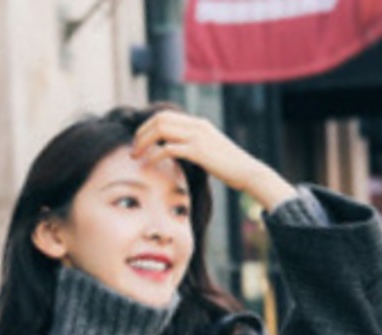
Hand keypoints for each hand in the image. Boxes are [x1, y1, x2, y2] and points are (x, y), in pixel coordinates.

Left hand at [132, 112, 297, 211]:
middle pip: (159, 119)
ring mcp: (197, 137)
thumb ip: (195, 147)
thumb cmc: (230, 167)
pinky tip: (149, 164)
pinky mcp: (198, 151)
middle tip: (133, 149)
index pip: (165, 116)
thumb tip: (179, 153)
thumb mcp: (211, 151)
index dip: (148, 126)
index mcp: (198, 123)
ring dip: (144, 142)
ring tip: (136, 155)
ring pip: (161, 130)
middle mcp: (196, 125)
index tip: (139, 141)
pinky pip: (169, 148)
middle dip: (141, 133)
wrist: (248, 172)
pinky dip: (155, 155)